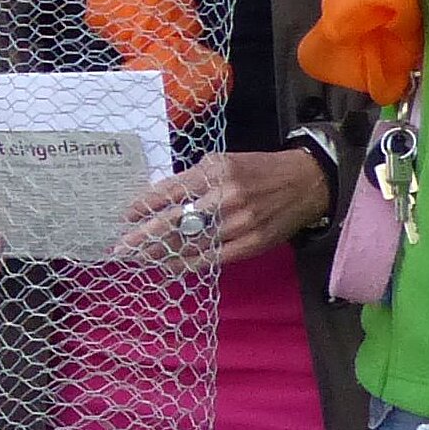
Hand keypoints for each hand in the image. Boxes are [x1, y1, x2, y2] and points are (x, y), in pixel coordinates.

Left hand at [116, 149, 331, 264]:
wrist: (305, 183)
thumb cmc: (256, 170)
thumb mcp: (222, 163)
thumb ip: (192, 180)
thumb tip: (159, 200)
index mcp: (216, 172)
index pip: (172, 191)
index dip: (146, 205)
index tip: (127, 216)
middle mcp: (227, 197)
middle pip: (178, 221)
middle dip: (146, 235)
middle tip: (122, 246)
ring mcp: (240, 224)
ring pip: (193, 243)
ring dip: (163, 253)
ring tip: (141, 258)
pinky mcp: (252, 244)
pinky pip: (214, 258)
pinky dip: (189, 264)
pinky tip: (170, 266)